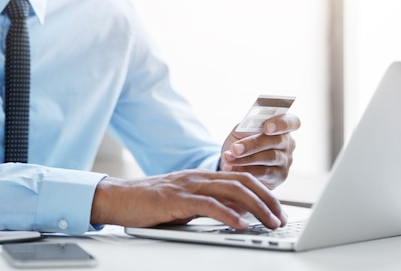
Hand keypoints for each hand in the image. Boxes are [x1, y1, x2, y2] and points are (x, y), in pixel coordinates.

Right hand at [90, 169, 286, 229]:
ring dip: (256, 208)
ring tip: (269, 223)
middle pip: (243, 181)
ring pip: (232, 190)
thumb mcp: (185, 203)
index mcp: (202, 176)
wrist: (119, 198)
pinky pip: (208, 205)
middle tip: (281, 218)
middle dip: (268, 199)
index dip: (264, 192)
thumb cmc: (150, 204)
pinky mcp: (176, 199)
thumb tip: (238, 215)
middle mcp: (199, 177)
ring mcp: (188, 186)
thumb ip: (210, 205)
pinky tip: (241, 225)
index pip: (241, 178)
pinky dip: (228, 214)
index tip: (277, 209)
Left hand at [220, 113, 299, 188]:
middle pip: (277, 140)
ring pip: (270, 158)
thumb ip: (247, 126)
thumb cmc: (242, 140)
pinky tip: (231, 168)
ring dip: (246, 159)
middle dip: (254, 144)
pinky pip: (264, 173)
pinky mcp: (279, 176)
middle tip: (235, 149)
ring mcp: (285, 160)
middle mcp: (287, 143)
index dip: (281, 123)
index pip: (291, 122)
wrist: (234, 162)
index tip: (266, 127)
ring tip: (228, 158)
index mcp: (281, 126)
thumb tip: (247, 126)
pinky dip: (246, 170)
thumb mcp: (242, 129)